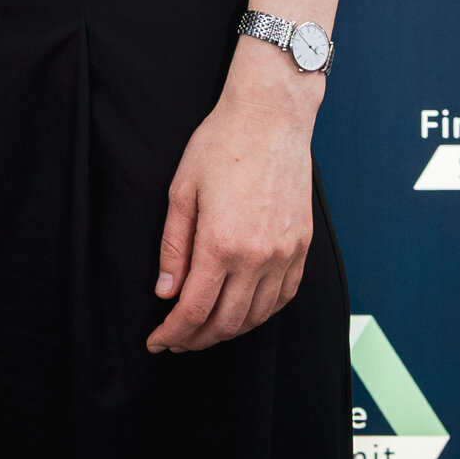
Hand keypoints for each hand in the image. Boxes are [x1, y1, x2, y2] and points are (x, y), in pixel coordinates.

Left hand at [148, 50, 320, 352]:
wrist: (270, 117)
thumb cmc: (221, 145)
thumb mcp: (181, 191)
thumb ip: (174, 247)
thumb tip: (166, 292)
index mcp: (221, 243)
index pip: (194, 309)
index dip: (173, 332)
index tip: (157, 341)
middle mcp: (258, 256)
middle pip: (226, 321)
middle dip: (197, 339)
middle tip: (176, 341)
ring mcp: (284, 253)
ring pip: (258, 315)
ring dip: (229, 331)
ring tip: (205, 330)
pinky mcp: (302, 246)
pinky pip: (284, 296)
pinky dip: (262, 313)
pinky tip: (244, 312)